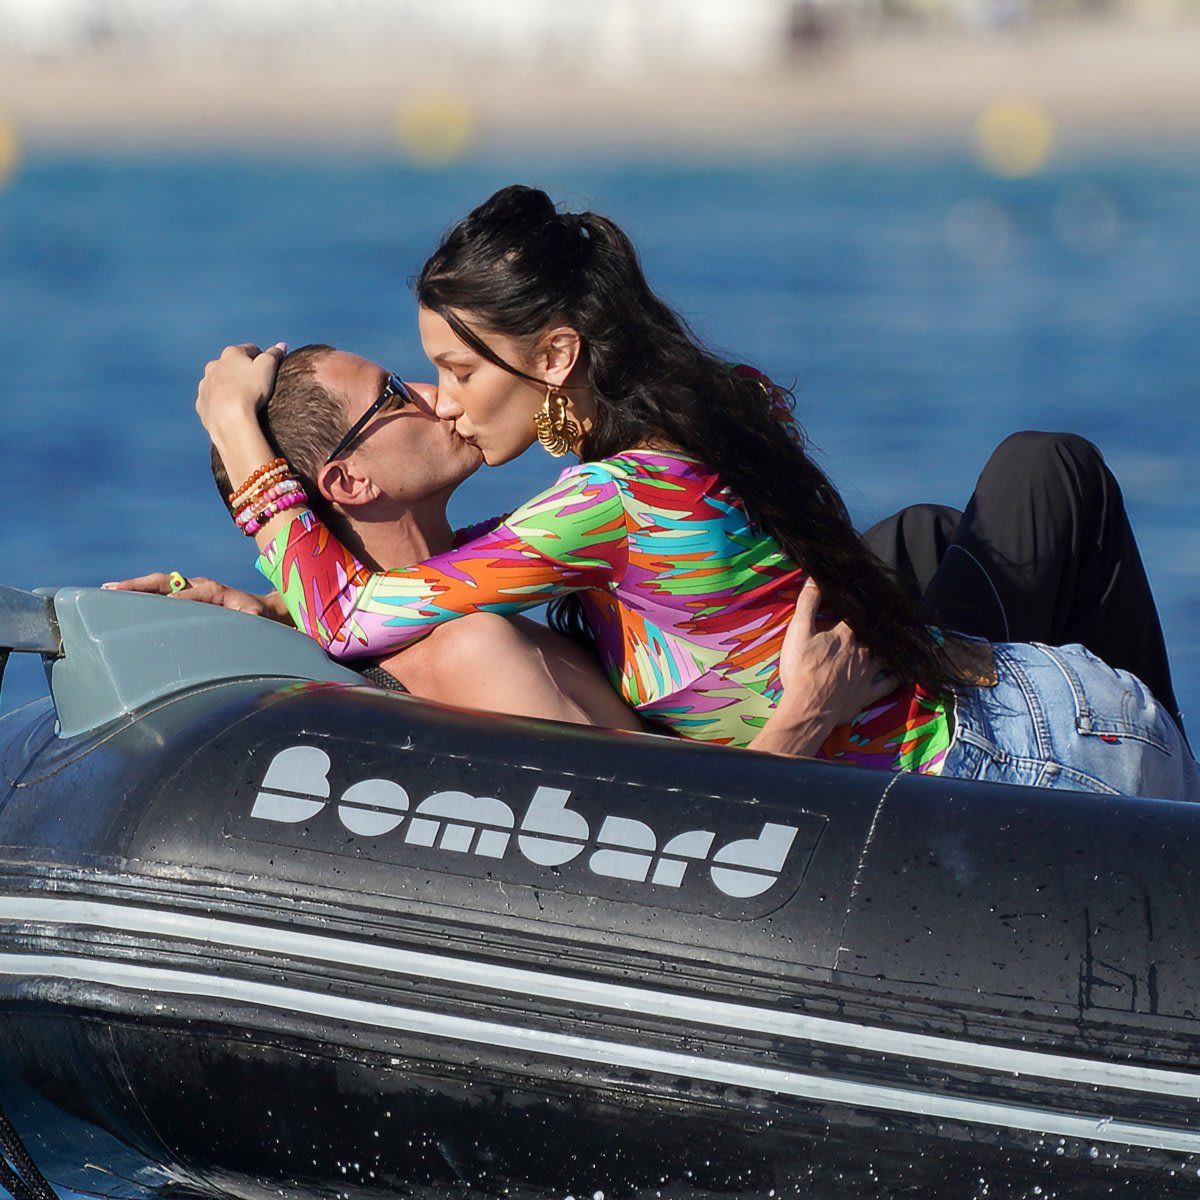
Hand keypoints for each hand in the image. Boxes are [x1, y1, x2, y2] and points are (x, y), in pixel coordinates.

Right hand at [102, 573, 286, 620]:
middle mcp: (197, 585)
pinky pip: (158, 593)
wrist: (263, 610)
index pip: (189, 593)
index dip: (176, 599)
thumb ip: (250, 617)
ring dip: (134, 588)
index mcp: (214, 590)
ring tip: (107, 590)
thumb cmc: (259, 616)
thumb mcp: (257, 618)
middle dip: (139, 585)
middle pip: (164, 581)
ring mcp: (188, 589)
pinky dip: (140, 595)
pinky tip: (120, 601)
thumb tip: (243, 618)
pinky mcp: (184, 596)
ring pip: (157, 585)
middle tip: (112, 588)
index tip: (158, 605)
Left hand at [195, 342, 286, 439]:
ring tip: (243, 399)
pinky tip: (230, 411)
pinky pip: (211, 400)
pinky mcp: (202, 403)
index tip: (268, 370)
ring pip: (218, 381)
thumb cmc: (250, 390)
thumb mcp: (268, 368)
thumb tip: (281, 345)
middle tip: (255, 385)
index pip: (250, 349)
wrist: (229, 419)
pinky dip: (219, 402)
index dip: (261, 358)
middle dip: (241, 371)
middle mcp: (214, 365)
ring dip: (228, 386)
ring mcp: (205, 384)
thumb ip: (274, 354)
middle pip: (231, 364)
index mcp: (231, 354)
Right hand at [777, 578, 896, 725]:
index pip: (856, 615)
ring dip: (889, 648)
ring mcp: (868, 673)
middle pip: (874, 635)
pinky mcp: (868, 693)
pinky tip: (902, 672)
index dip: (858, 608)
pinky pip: (888, 683)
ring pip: (885, 656)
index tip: (861, 602)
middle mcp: (862, 651)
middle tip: (882, 619)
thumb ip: (808, 604)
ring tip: (894, 640)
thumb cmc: (801, 669)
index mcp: (846, 635)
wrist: (809, 708)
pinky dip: (897, 677)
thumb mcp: (798, 632)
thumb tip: (815, 578)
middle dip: (876, 627)